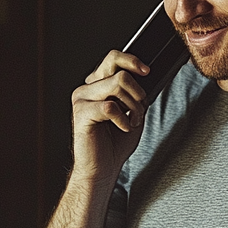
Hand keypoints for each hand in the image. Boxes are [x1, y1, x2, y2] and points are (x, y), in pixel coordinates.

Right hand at [70, 49, 149, 183]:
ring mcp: (82, 99)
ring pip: (117, 84)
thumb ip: (136, 94)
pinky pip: (110, 106)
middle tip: (140, 107)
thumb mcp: (133, 112)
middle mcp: (87, 88)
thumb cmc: (115, 142)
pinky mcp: (81, 113)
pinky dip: (124, 119)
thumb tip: (146, 79)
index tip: (146, 71)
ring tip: (132, 121)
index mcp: (97, 84)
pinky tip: (123, 128)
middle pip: (117, 68)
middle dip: (137, 88)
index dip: (132, 61)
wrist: (102, 168)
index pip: (113, 58)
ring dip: (133, 105)